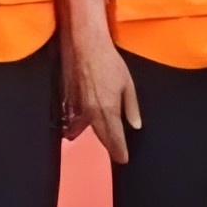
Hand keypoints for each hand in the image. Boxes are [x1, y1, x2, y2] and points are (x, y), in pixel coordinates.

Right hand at [63, 37, 136, 159]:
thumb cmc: (109, 62)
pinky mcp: (70, 102)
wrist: (85, 47)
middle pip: (102, 137)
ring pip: (89, 130)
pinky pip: (79, 120)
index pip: (115, 139)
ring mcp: (79, 109)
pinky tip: (90, 126)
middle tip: (118, 154)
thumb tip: (135, 125)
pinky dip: (85, 126)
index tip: (124, 159)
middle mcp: (91, 114)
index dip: (120, 151)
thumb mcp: (128, 84)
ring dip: (100, 136)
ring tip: (108, 142)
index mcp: (108, 110)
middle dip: (111, 147)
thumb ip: (131, 107)